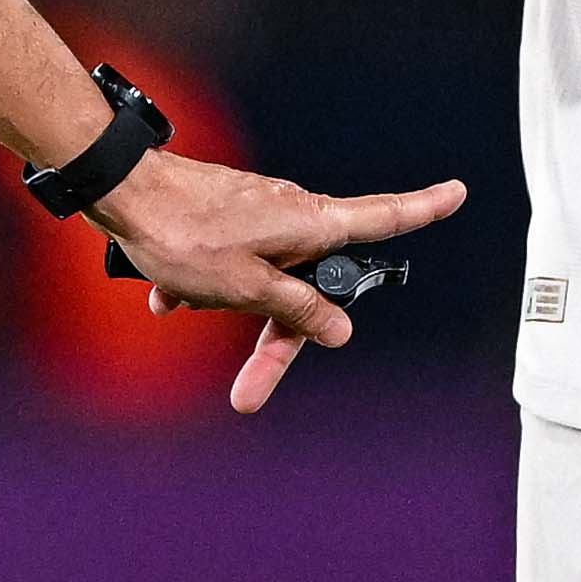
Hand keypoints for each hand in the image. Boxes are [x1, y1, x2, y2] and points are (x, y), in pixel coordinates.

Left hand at [94, 148, 474, 414]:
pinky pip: (233, 259)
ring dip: (228, 302)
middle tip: (251, 392)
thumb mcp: (246, 286)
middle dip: (277, 331)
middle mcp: (292, 213)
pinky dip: (207, 281)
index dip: (422, 209)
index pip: (382, 219)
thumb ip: (296, 308)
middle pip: (310, 279)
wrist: (123, 189)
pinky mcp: (228, 214)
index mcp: (310, 224)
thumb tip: (341, 329)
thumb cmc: (185, 234)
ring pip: (263, 275)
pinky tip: (166, 295)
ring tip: (179, 305)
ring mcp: (258, 212)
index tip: (457, 191)